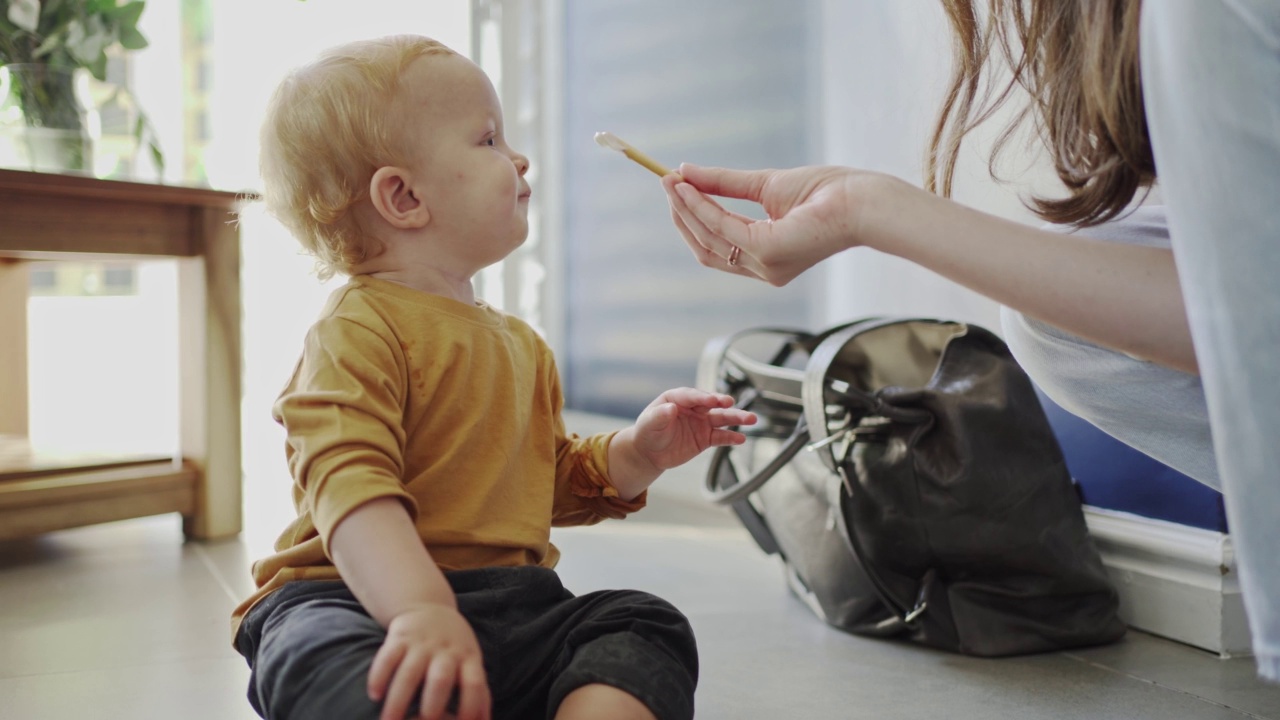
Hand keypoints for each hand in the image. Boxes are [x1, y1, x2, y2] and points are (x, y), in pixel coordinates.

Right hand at [368, 603, 490, 719]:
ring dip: (398, 700)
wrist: (428, 606)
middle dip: (433, 704)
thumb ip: (479, 690)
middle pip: (441, 679)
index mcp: (467, 658)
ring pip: (409, 672)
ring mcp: (421, 643)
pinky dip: (379, 676)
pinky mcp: (399, 637)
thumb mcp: (471, 660)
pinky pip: (387, 657)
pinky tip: (375, 696)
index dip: (471, 706)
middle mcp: (445, 651)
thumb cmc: (453, 645)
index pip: (474, 683)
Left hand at [630, 388, 757, 472]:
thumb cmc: (647, 432)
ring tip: (751, 419)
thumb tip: (670, 408)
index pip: (692, 396)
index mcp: (677, 398)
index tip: (713, 400)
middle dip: (723, 403)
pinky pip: (720, 437)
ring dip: (736, 418)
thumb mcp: (649, 423)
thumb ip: (659, 415)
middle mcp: (693, 408)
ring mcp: (701, 422)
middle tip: (730, 403)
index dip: (702, 397)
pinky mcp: (706, 438)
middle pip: (711, 404)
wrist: (650, 452)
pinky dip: (731, 438)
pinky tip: (741, 439)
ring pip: (721, 419)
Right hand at [662, 163, 882, 285]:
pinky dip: (702, 207)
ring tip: (672, 181)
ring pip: (709, 240)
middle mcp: (764, 269)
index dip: (693, 219)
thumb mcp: (766, 185)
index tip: (676, 189)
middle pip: (707, 248)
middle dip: (683, 216)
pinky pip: (722, 228)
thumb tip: (685, 172)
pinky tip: (689, 188)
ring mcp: (764, 266)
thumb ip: (725, 184)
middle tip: (667, 183)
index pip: (719, 245)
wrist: (862, 200)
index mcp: (767, 257)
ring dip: (686, 210)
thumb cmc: (828, 192)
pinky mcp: (766, 252)